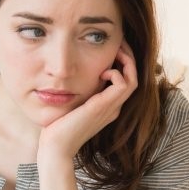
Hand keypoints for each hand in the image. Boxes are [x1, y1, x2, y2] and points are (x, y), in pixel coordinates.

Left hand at [38, 40, 137, 161]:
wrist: (56, 147)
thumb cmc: (57, 127)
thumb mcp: (70, 103)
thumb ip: (77, 91)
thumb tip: (70, 74)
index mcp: (107, 106)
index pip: (125, 80)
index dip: (122, 61)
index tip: (111, 47)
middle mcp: (113, 107)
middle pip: (133, 77)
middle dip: (128, 56)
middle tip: (118, 42)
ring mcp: (111, 108)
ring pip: (133, 79)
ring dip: (126, 61)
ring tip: (115, 50)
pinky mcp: (104, 107)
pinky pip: (123, 85)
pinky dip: (116, 73)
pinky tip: (101, 71)